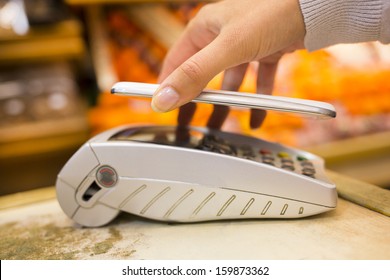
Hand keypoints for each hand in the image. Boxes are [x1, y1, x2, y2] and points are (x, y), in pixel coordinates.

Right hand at [152, 0, 304, 127]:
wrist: (317, 6)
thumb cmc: (272, 13)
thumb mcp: (228, 48)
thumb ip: (195, 75)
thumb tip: (164, 99)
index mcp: (203, 29)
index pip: (176, 63)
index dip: (168, 87)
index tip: (163, 110)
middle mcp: (221, 36)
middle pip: (201, 75)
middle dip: (195, 101)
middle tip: (187, 124)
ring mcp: (244, 45)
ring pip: (229, 81)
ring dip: (225, 105)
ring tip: (219, 127)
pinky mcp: (265, 51)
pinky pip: (256, 81)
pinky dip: (256, 100)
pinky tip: (256, 119)